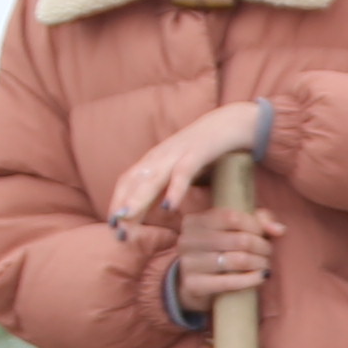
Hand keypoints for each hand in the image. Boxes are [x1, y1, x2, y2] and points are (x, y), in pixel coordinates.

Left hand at [104, 98, 279, 228]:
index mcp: (155, 159)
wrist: (234, 121)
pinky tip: (169, 207)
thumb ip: (171, 184)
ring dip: (138, 198)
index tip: (113, 224)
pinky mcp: (197, 153)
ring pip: (153, 178)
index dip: (117, 201)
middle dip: (122, 203)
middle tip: (114, 226)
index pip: (128, 181)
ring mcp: (178, 153)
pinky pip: (183, 173)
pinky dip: (175, 189)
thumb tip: (161, 208)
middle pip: (134, 181)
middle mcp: (161, 156)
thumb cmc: (209, 149)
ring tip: (127, 217)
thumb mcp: (183, 167)